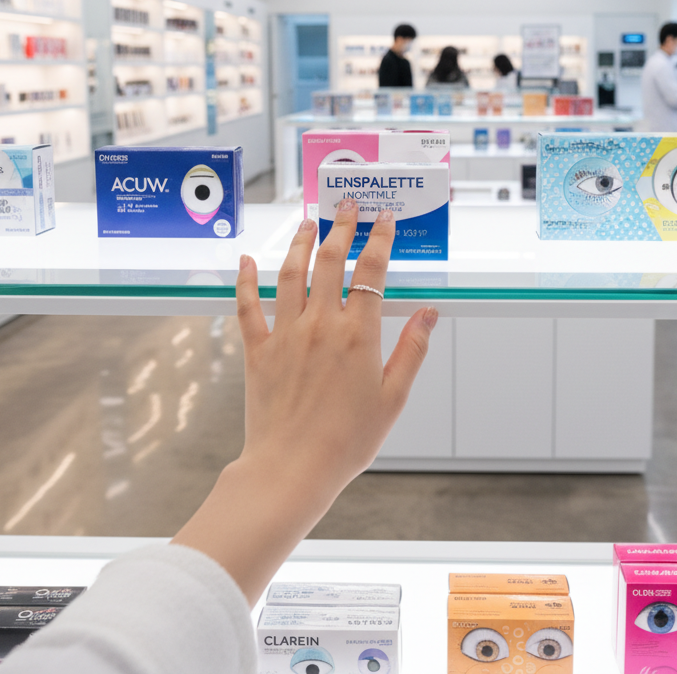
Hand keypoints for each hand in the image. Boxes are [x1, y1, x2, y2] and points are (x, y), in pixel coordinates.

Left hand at [172, 199, 436, 603]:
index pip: (372, 271)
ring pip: (290, 273)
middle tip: (347, 206)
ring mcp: (285, 334)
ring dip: (300, 242)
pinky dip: (245, 280)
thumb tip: (430, 313)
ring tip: (308, 222)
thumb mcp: (394, 397)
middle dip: (341, 227)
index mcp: (358, 334)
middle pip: (330, 260)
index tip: (384, 220)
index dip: (380, 239)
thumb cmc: (347, 441)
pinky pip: (247, 306)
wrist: (292, 470)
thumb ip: (412, 349)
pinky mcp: (257, 350)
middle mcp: (321, 324)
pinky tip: (247, 260)